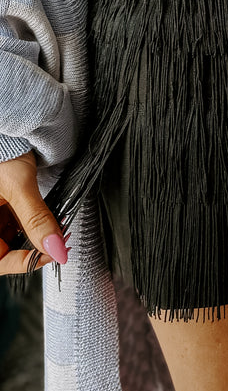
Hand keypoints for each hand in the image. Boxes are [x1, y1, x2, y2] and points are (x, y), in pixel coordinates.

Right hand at [0, 150, 68, 274]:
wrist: (4, 128)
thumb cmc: (1, 149)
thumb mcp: (19, 185)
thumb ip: (37, 219)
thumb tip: (56, 248)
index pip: (0, 261)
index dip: (27, 262)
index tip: (55, 253)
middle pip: (6, 252)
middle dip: (34, 249)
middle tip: (59, 241)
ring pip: (13, 240)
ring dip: (36, 237)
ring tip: (56, 228)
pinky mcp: (0, 207)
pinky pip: (15, 225)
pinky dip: (32, 224)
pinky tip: (47, 218)